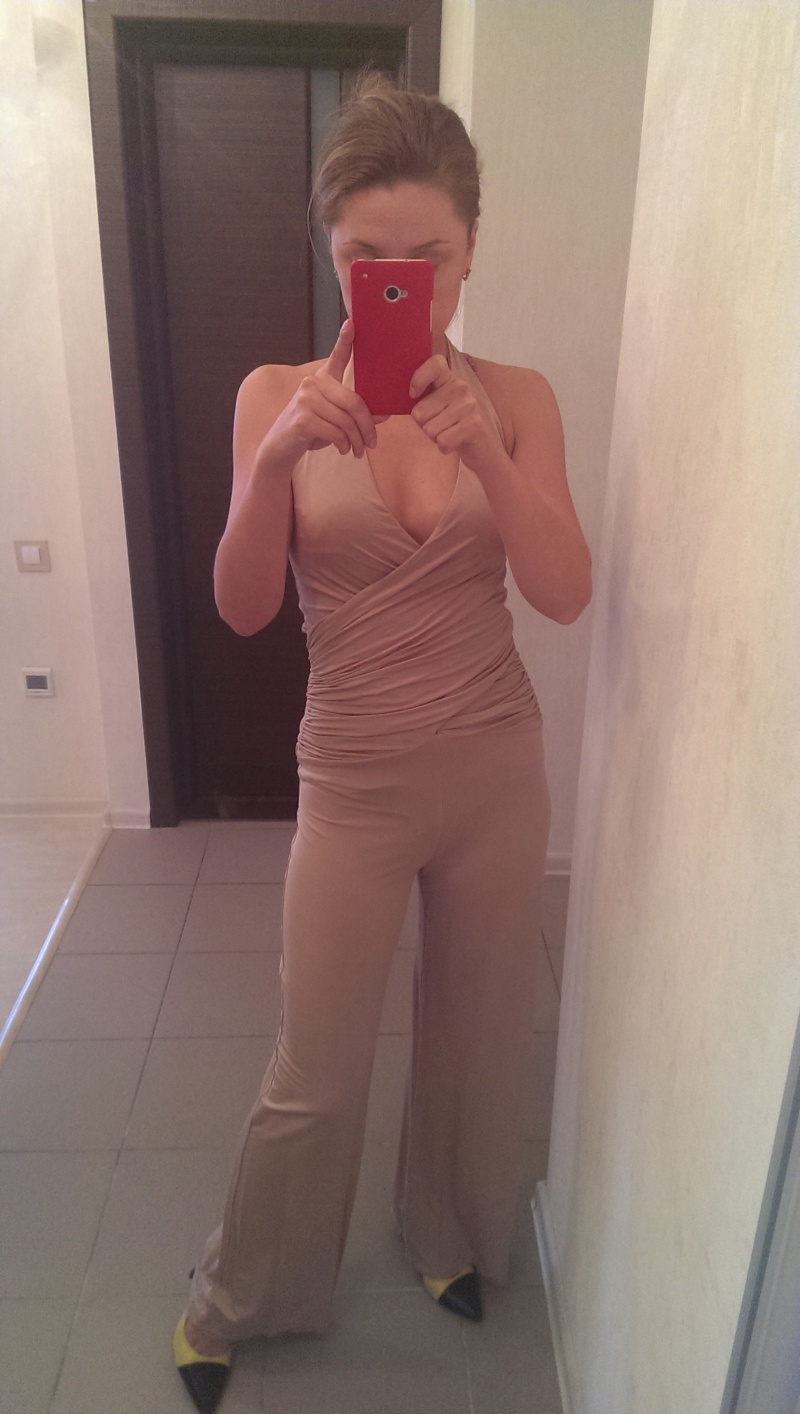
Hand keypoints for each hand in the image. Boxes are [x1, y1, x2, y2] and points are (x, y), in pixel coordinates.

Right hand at [261, 320, 378, 466]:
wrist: (281, 447)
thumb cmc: (311, 430)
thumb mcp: (336, 420)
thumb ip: (357, 414)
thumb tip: (384, 413)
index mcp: (322, 379)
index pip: (337, 357)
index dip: (345, 340)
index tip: (352, 323)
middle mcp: (312, 383)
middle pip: (354, 402)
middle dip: (367, 427)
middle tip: (372, 443)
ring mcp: (305, 399)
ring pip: (346, 421)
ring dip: (356, 441)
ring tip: (357, 451)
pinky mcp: (302, 418)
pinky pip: (336, 432)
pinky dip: (344, 445)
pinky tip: (343, 450)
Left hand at [409, 354, 504, 477]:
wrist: (485, 450)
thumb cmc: (455, 428)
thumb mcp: (440, 406)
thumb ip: (425, 396)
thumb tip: (406, 395)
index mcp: (451, 379)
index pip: (435, 363)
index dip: (419, 378)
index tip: (413, 395)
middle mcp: (462, 387)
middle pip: (419, 412)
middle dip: (425, 426)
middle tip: (443, 426)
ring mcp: (470, 405)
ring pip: (428, 429)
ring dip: (435, 437)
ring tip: (450, 433)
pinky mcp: (474, 424)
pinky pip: (442, 441)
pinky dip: (445, 447)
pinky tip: (456, 443)